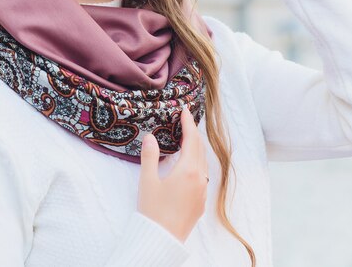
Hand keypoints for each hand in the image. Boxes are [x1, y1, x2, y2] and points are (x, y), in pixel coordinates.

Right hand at [137, 106, 209, 242]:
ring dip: (196, 147)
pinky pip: (203, 175)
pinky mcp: (200, 202)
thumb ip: (150, 156)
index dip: (188, 123)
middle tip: (185, 120)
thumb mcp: (148, 181)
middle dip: (193, 133)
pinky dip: (197, 162)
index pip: (191, 139)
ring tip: (186, 138)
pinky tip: (188, 163)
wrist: (162, 240)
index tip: (185, 110)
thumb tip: (150, 137)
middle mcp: (200, 179)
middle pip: (200, 149)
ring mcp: (202, 191)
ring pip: (203, 162)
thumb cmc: (153, 211)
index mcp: (188, 170)